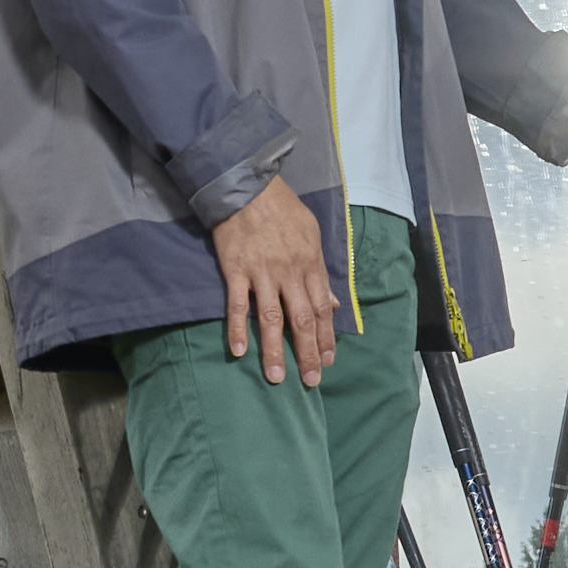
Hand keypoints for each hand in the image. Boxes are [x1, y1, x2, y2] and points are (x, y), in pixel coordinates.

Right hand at [209, 173, 345, 377]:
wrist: (247, 186)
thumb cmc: (282, 208)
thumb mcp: (311, 233)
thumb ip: (319, 270)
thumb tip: (332, 302)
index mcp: (310, 263)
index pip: (322, 309)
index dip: (326, 338)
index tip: (328, 361)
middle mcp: (289, 272)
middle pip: (302, 320)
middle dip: (308, 353)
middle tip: (311, 380)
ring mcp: (261, 273)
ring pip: (271, 319)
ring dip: (274, 350)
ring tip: (275, 377)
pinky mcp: (236, 271)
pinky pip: (237, 305)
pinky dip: (237, 329)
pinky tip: (238, 351)